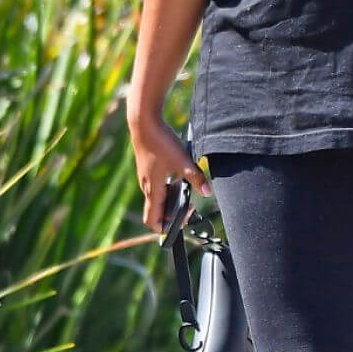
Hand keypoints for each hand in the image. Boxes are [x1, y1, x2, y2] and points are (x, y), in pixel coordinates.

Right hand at [127, 113, 211, 232]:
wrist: (144, 123)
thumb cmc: (161, 143)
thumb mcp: (182, 161)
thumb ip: (196, 177)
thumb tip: (207, 192)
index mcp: (153, 191)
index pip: (153, 221)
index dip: (166, 228)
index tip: (183, 218)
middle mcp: (147, 187)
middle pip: (157, 211)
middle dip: (173, 213)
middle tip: (190, 204)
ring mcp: (146, 177)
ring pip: (158, 197)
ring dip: (171, 198)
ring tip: (186, 186)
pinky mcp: (148, 168)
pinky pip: (157, 185)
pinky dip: (168, 186)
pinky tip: (179, 172)